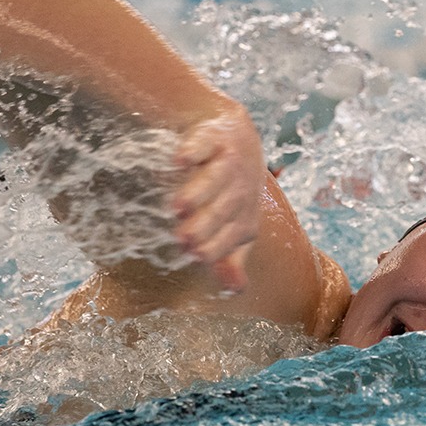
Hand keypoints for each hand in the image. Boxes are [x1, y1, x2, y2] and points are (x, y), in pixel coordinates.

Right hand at [171, 114, 265, 292]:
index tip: (193, 254)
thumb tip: (233, 290)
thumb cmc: (234, 190)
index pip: (233, 234)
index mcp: (246, 216)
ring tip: (178, 206)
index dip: (215, 245)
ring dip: (199, 192)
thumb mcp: (237, 224)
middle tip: (182, 237)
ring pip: (216, 177)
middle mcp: (241, 189)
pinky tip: (179, 161)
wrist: (238, 136)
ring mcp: (230, 161)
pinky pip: (204, 143)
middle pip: (224, 208)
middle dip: (205, 224)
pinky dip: (193, 150)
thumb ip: (231, 257)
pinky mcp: (214, 135)